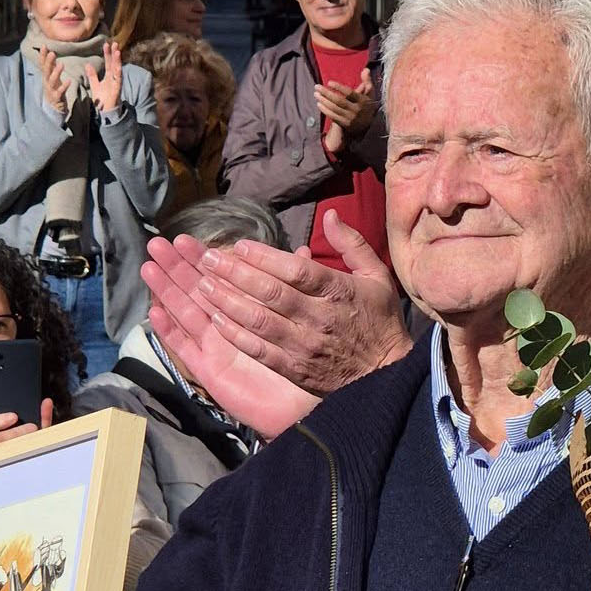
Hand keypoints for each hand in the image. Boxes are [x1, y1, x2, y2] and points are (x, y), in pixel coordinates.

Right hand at [38, 48, 70, 113]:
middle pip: (46, 70)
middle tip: (52, 53)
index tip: (44, 45)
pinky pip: (60, 91)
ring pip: (52, 80)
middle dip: (48, 62)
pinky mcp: (57, 97)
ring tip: (62, 64)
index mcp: (45, 76)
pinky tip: (69, 81)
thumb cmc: (53, 89)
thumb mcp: (52, 76)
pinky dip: (64, 86)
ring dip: (56, 72)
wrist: (53, 107)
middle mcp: (46, 82)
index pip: (42, 64)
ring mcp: (51, 89)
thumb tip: (51, 52)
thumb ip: (51, 66)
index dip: (42, 55)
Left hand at [84, 41, 123, 113]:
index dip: (107, 54)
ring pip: (117, 70)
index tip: (106, 44)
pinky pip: (118, 80)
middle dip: (114, 54)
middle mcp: (113, 79)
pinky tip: (118, 66)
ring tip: (117, 51)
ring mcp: (116, 84)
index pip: (108, 63)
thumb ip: (92, 75)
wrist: (105, 113)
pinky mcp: (117, 90)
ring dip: (118, 61)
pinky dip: (118, 72)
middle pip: (114, 64)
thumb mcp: (95, 85)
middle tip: (114, 43)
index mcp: (108, 77)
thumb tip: (88, 64)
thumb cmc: (102, 100)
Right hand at [143, 237, 318, 439]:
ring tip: (149, 268)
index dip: (202, 260)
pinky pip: (187, 350)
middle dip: (176, 268)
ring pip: (186, 315)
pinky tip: (154, 312)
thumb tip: (305, 252)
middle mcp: (227, 329)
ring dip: (166, 292)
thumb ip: (299, 285)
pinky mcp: (210, 372)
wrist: (304, 407)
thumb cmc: (305, 362)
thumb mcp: (303, 317)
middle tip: (157, 244)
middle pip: (195, 293)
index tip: (185, 238)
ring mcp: (215, 350)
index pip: (220, 280)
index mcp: (246, 313)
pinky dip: (170, 331)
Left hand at [179, 214, 410, 395]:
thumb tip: (329, 214)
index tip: (239, 245)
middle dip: (235, 273)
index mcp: (338, 292)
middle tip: (207, 259)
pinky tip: (216, 320)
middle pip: (270, 293)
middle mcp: (319, 318)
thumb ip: (352, 244)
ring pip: (259, 321)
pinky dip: (236, 335)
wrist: (386, 375)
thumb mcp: (377, 277)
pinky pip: (260, 351)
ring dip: (228, 302)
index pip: (296, 271)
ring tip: (204, 285)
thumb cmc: (381, 322)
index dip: (264, 257)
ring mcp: (305, 346)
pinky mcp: (295, 369)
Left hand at [315, 68, 375, 145]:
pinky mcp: (345, 124)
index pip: (349, 93)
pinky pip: (333, 117)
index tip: (329, 82)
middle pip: (339, 101)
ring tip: (316, 94)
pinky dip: (325, 110)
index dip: (339, 87)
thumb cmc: (367, 104)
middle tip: (317, 87)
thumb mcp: (370, 93)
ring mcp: (350, 118)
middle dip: (327, 93)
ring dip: (324, 101)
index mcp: (362, 101)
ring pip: (335, 109)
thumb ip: (367, 80)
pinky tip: (319, 104)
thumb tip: (365, 69)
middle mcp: (356, 110)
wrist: (369, 124)